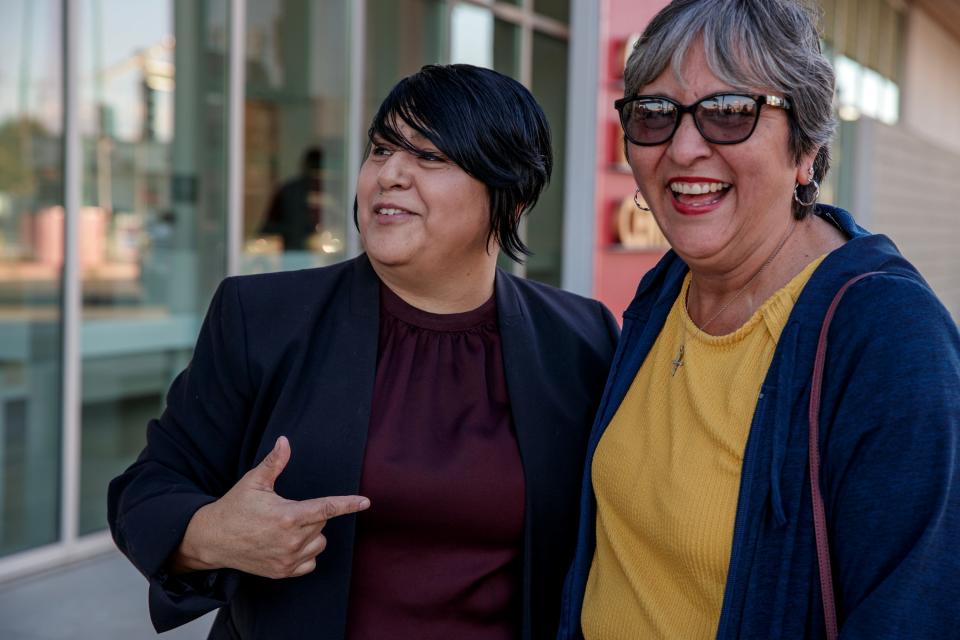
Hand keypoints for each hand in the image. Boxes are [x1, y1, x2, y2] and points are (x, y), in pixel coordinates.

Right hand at [172, 436, 369, 578]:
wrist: (213, 539)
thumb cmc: (235, 507)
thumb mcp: (254, 481)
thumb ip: (274, 462)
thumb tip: (285, 441)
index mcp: (288, 516)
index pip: (326, 509)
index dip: (348, 504)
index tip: (365, 502)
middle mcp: (291, 540)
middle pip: (322, 523)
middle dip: (312, 514)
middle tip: (288, 510)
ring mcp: (288, 558)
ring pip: (319, 542)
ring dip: (312, 534)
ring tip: (288, 528)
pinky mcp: (283, 572)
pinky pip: (310, 562)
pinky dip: (306, 553)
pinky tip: (290, 544)